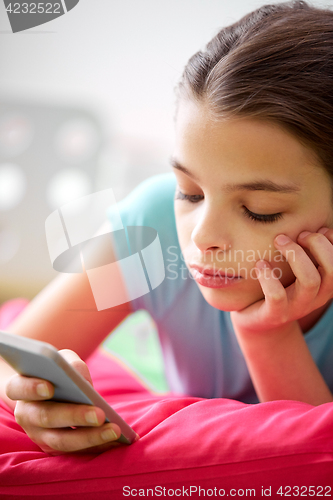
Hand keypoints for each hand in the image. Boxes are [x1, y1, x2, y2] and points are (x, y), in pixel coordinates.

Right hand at [6, 349, 121, 454]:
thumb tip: (81, 380)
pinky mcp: (55, 448)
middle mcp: (26, 414)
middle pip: (46, 417)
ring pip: (61, 441)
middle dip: (74, 416)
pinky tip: (118, 440)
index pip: (18, 388)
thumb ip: (69, 363)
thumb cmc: (58, 371)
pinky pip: (76, 450)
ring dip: (89, 437)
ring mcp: (38, 434)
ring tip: (114, 430)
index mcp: (20, 388)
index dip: (31, 388)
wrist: (51, 392)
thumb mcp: (63, 360)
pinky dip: (97, 446)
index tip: (49, 387)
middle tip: (99, 415)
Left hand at [231, 227, 332, 333]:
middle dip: (318, 245)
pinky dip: (268, 276)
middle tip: (298, 235)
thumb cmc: (277, 288)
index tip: (317, 230)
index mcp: (324, 286)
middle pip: (331, 270)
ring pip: (310, 281)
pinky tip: (260, 264)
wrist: (257, 323)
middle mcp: (315, 298)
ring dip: (296, 255)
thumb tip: (317, 228)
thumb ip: (307, 255)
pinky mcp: (274, 315)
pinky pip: (277, 295)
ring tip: (279, 240)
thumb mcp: (295, 272)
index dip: (332, 243)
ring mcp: (296, 308)